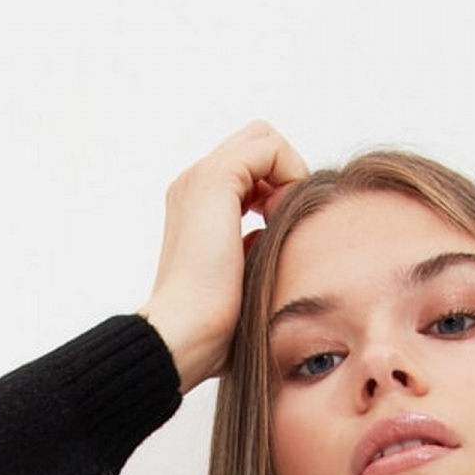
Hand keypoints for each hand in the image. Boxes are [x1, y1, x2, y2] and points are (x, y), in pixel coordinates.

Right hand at [138, 117, 310, 393]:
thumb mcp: (240, 278)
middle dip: (285, 174)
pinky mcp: (216, 180)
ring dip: (289, 174)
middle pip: (258, 144)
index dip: (278, 188)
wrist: (185, 335)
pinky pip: (270, 147)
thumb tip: (279, 235)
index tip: (282, 232)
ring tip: (285, 220)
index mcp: (196, 207)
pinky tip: (282, 217)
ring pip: (265, 139)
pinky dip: (290, 174)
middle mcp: (194, 184)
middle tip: (288, 221)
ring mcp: (201, 178)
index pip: (250, 168)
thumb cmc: (213, 327)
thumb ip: (254, 248)